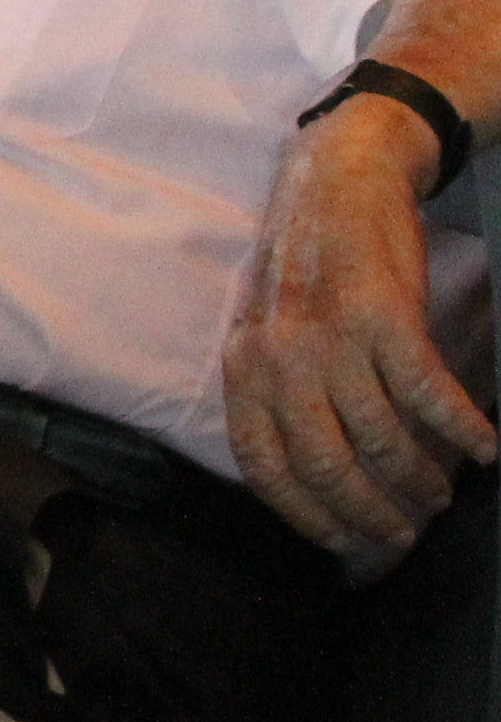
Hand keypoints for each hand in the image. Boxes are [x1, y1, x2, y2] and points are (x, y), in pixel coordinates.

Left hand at [222, 95, 498, 570]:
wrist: (337, 178)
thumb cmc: (309, 264)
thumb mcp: (268, 329)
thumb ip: (280, 391)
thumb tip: (315, 471)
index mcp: (244, 367)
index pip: (264, 466)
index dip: (306, 514)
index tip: (343, 543)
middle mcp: (279, 358)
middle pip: (325, 465)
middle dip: (368, 512)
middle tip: (404, 533)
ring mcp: (330, 337)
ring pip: (381, 438)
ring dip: (419, 477)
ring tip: (442, 493)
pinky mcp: (384, 316)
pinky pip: (427, 394)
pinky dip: (462, 429)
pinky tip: (487, 449)